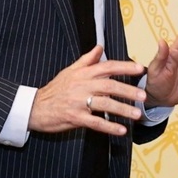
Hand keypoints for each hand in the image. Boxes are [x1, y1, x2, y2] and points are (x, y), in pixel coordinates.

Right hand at [28, 46, 145, 135]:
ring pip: (104, 104)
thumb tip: (100, 47)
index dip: (124, 67)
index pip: (107, 66)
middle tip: (143, 96)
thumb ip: (87, 60)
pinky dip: (109, 127)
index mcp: (83, 74)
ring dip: (122, 109)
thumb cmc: (55, 89)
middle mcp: (82, 86)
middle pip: (109, 85)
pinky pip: (95, 122)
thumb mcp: (69, 71)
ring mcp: (78, 102)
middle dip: (128, 90)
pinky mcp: (75, 117)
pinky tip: (121, 130)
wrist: (34, 107)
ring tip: (136, 114)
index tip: (140, 68)